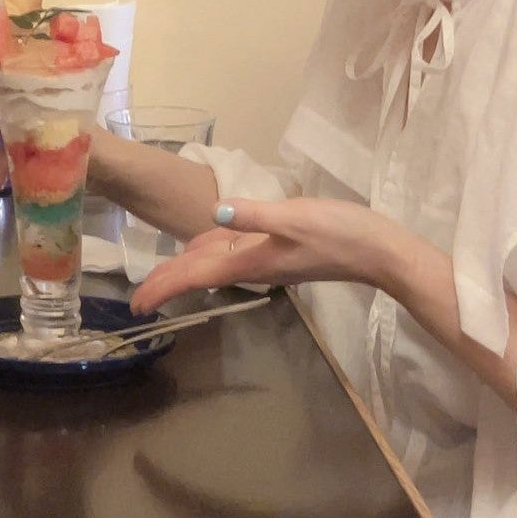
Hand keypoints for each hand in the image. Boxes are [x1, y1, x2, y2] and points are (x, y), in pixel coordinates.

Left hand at [128, 197, 413, 313]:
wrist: (380, 252)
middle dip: (167, 284)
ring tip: (161, 275)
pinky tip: (207, 247)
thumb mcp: (294, 217)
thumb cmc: (339, 232)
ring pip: (214, 265)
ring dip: (185, 272)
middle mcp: (253, 266)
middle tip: (139, 300)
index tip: (137, 306)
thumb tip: (214, 212)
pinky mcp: (279, 253)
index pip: (194, 276)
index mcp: (249, 262)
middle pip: (198, 274)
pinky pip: (233, 256)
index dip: (163, 287)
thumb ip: (253, 215)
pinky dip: (211, 255)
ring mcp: (266, 261)